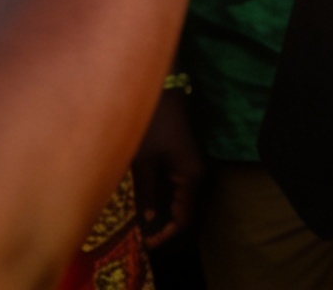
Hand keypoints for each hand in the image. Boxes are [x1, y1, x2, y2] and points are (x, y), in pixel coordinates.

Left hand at [132, 89, 202, 247]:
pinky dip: (160, 194)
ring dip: (160, 209)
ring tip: (137, 219)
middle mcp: (195, 173)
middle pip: (182, 209)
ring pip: (177, 197)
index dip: (166, 234)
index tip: (145, 243)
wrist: (162, 89)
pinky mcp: (181, 157)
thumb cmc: (152, 124)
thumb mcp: (144, 161)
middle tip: (138, 234)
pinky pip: (173, 184)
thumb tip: (146, 221)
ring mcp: (189, 164)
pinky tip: (143, 197)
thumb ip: (146, 193)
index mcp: (191, 176)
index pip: (184, 218)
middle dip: (162, 224)